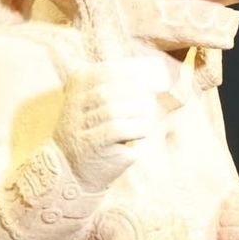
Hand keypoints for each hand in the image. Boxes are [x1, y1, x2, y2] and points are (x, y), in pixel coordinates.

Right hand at [53, 58, 170, 192]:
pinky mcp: (93, 145)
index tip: (150, 79)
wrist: (74, 168)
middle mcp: (75, 103)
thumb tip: (164, 80)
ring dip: (139, 112)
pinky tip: (143, 132)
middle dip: (138, 93)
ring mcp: (81, 125)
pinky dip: (137, 129)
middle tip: (151, 100)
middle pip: (111, 89)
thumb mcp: (102, 103)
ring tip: (148, 116)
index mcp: (77, 85)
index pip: (107, 71)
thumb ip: (124, 88)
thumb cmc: (97, 130)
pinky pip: (119, 130)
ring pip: (115, 109)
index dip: (133, 72)